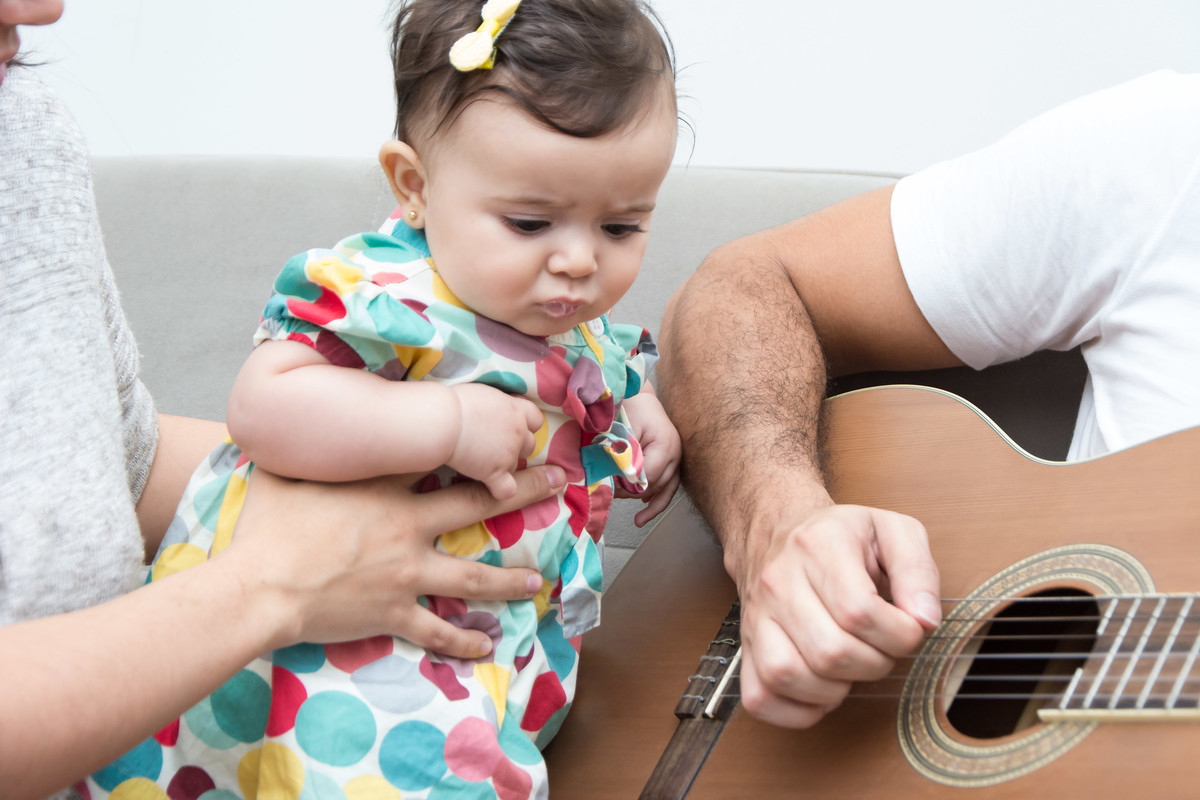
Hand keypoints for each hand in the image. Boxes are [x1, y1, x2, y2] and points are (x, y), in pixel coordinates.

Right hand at [224, 462, 565, 657]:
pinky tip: (487, 647)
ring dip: (509, 579)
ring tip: (539, 581)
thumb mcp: (286, 472)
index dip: (476, 449)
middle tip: (559, 482)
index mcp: (385, 490)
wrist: (261, 585)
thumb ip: (303, 449)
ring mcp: (406, 574)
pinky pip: (437, 630)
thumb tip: (285, 415)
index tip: (507, 439)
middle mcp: (408, 529)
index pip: (441, 460)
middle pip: (478, 506)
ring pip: (473, 575)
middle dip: (523, 492)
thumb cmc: (267, 526)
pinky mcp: (394, 612)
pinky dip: (463, 640)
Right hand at [447, 384, 543, 498]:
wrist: (444, 419)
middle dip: (515, 447)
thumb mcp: (482, 394)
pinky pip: (507, 489)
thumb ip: (494, 404)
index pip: (535, 419)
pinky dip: (499, 490)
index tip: (508, 425)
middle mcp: (518, 432)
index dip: (525, 424)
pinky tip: (488, 486)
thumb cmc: (456, 402)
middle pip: (529, 445)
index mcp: (516, 410)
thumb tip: (490, 408)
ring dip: (503, 466)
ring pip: (516, 466)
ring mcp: (509, 454)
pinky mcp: (495, 472)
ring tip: (481, 462)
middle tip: (492, 445)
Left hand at [619, 389, 681, 525]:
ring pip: (665, 489)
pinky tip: (645, 511)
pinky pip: (670, 486)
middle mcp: (676, 452)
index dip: (628, 485)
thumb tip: (616, 483)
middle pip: (656, 485)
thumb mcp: (622, 430)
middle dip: (633, 492)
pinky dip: (658, 500)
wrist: (638, 395)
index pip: (648, 476)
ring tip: (637, 520)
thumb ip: (622, 456)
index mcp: (665, 444)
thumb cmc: (628, 407)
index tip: (609, 486)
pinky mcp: (673, 460)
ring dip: (648, 501)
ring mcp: (677, 457)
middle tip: (611, 495)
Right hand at [732, 502, 940, 727]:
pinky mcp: (746, 646)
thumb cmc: (839, 537)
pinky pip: (759, 697)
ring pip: (787, 675)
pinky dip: (795, 710)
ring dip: (834, 690)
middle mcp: (778, 582)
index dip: (898, 635)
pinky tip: (821, 692)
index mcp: (817, 547)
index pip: (859, 613)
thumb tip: (924, 619)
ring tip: (851, 668)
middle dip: (874, 664)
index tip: (908, 630)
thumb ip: (918, 571)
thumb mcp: (892, 532)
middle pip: (829, 651)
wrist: (777, 530)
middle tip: (882, 649)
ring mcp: (756, 617)